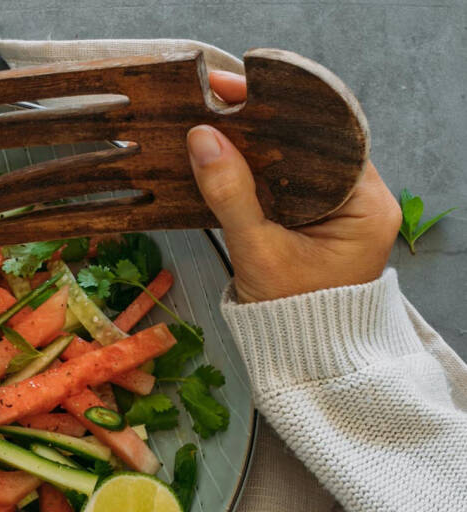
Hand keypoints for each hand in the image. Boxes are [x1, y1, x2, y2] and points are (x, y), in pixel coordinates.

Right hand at [189, 70, 401, 302]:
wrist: (301, 359)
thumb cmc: (291, 316)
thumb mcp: (258, 253)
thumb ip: (231, 195)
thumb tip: (203, 140)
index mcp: (367, 206)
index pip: (328, 137)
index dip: (282, 111)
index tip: (241, 92)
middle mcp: (364, 201)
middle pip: (313, 144)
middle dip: (267, 123)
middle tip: (222, 101)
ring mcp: (343, 211)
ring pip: (299, 161)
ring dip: (261, 145)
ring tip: (221, 122)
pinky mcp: (320, 222)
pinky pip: (290, 182)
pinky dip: (261, 170)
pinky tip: (232, 157)